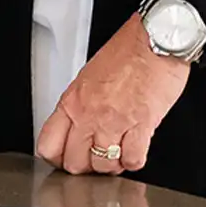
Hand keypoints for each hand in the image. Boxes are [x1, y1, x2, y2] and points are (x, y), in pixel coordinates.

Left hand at [36, 15, 190, 175]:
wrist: (156, 40)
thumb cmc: (128, 51)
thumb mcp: (89, 75)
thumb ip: (80, 104)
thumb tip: (77, 127)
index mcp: (73, 100)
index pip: (49, 145)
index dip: (57, 158)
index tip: (66, 158)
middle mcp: (90, 113)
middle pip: (75, 163)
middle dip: (85, 166)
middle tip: (95, 158)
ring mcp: (114, 122)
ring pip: (103, 165)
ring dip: (111, 165)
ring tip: (117, 153)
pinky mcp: (141, 126)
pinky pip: (132, 160)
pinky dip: (134, 160)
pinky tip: (135, 150)